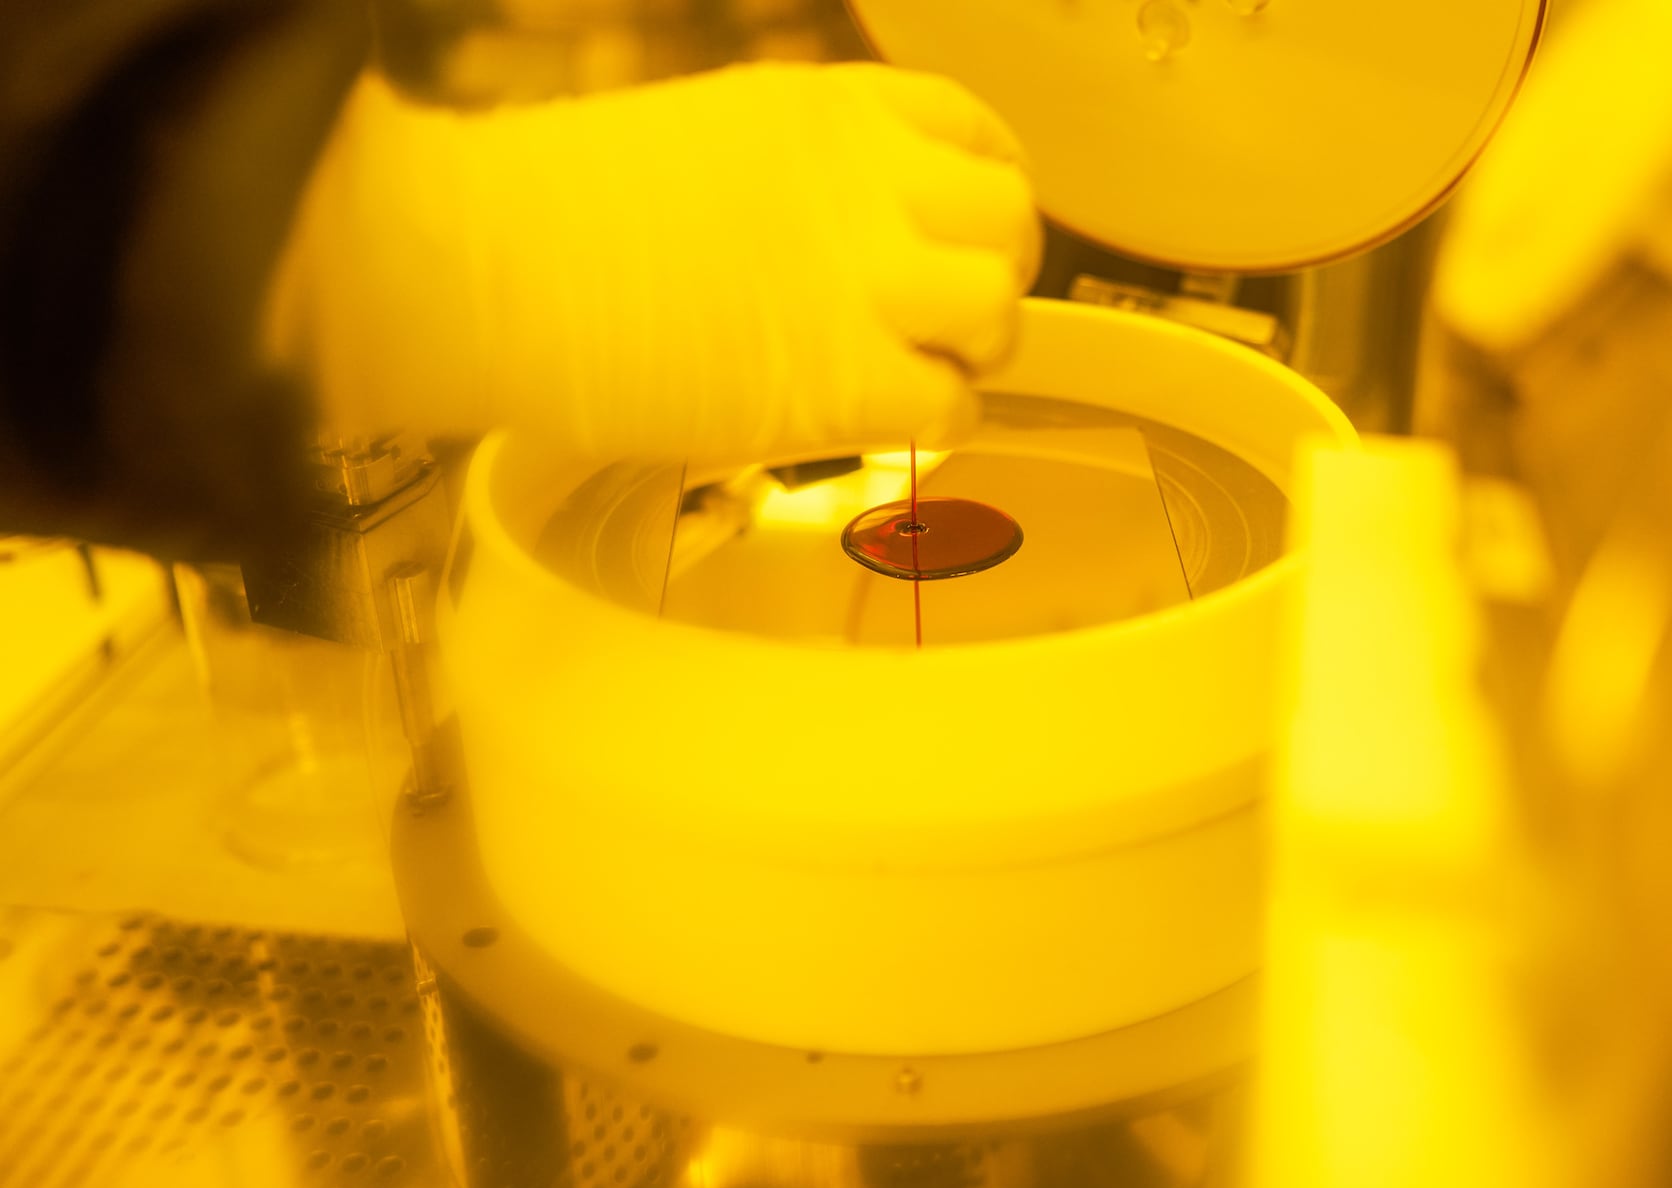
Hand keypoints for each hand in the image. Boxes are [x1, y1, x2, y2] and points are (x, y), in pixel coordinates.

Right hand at [271, 63, 1040, 467]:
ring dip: (972, 351)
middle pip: (1012, 223)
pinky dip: (932, 422)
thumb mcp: (713, 138)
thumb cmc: (560, 213)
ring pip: (1001, 312)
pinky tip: (877, 418)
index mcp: (834, 112)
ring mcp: (866, 284)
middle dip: (994, 275)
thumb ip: (806, 177)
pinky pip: (955, 407)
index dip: (989, 193)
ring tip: (909, 369)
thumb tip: (840, 232)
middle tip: (947, 318)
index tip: (966, 234)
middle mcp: (870, 186)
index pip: (978, 135)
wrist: (490, 269)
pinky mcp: (844, 383)